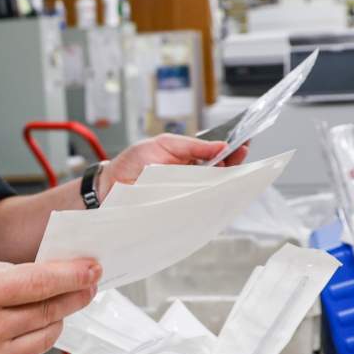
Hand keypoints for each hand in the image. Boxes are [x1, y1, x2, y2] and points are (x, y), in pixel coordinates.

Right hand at [0, 256, 100, 353]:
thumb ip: (9, 273)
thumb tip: (52, 275)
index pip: (39, 284)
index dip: (72, 276)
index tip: (93, 270)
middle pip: (48, 313)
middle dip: (73, 297)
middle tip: (86, 286)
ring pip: (45, 340)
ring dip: (52, 322)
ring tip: (42, 311)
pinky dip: (28, 347)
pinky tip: (9, 338)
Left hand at [97, 134, 249, 202]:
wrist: (110, 185)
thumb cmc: (133, 163)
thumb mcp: (163, 144)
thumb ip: (192, 146)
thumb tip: (220, 145)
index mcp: (190, 158)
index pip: (218, 154)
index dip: (232, 150)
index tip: (243, 145)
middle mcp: (192, 177)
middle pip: (221, 172)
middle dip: (233, 164)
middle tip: (240, 156)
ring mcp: (187, 193)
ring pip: (212, 190)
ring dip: (223, 182)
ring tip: (230, 172)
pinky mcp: (180, 209)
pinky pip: (199, 206)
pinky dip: (207, 200)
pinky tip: (214, 193)